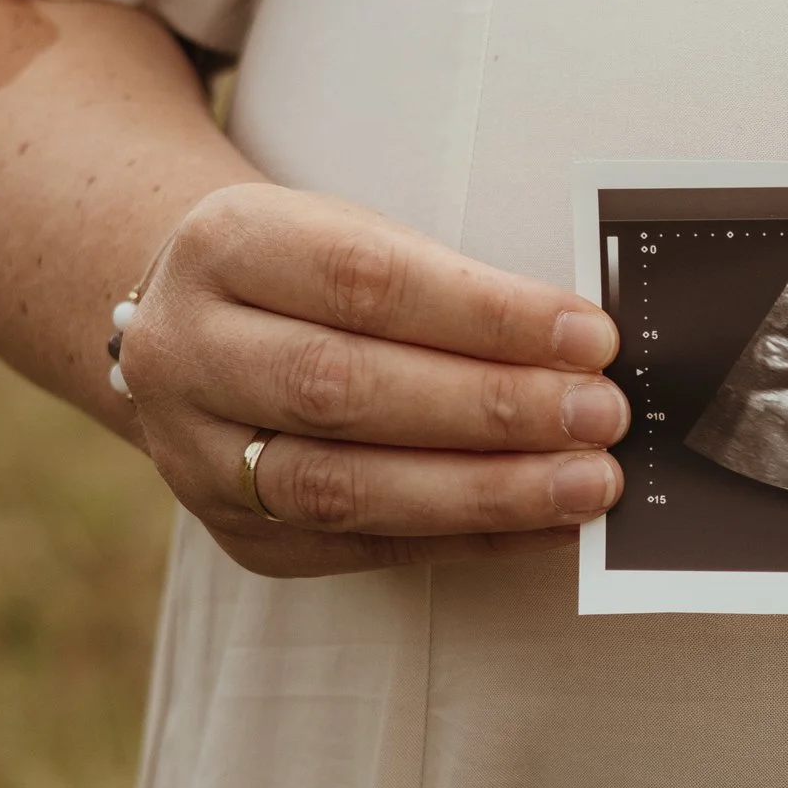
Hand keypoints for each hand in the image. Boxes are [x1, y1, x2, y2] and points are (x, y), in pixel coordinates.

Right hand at [117, 182, 628, 575]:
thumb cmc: (313, 281)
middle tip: (599, 415)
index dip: (485, 314)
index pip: (364, 281)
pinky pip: (365, 549)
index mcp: (224, 245)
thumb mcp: (359, 238)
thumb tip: (584, 353)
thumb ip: (454, 289)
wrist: (202, 330)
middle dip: (492, 408)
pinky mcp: (242, 534)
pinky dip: (471, 538)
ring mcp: (199, 454)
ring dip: (486, 490)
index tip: (589, 337)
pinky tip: (547, 525)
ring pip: (346, 486)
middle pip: (346, 388)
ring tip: (587, 483)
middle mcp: (188, 351)